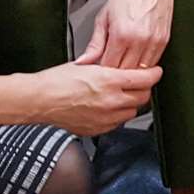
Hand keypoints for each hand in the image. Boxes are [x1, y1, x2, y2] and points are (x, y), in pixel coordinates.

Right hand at [23, 62, 161, 136]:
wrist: (38, 101)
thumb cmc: (55, 81)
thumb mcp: (85, 64)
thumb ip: (106, 66)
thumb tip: (119, 64)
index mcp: (109, 80)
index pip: (145, 78)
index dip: (154, 74)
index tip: (155, 71)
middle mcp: (111, 101)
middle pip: (143, 97)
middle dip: (144, 88)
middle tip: (140, 82)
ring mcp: (105, 117)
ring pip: (132, 111)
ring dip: (132, 103)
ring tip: (123, 95)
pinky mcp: (98, 129)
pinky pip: (118, 123)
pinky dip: (118, 115)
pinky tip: (109, 107)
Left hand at [76, 0, 174, 69]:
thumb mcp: (104, 17)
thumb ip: (95, 43)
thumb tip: (84, 61)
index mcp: (122, 35)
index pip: (109, 67)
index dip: (102, 71)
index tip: (98, 68)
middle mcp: (140, 40)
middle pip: (125, 72)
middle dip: (115, 73)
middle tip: (110, 67)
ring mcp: (154, 41)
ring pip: (141, 70)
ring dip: (131, 71)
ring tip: (122, 63)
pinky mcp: (164, 40)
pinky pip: (153, 62)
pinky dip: (143, 64)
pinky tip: (136, 58)